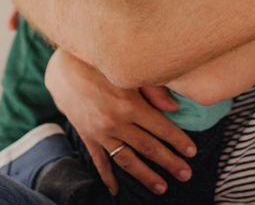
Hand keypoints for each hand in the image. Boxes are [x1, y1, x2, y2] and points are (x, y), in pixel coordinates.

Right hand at [45, 49, 195, 195]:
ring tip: (162, 187)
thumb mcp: (128, 71)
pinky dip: (108, 177)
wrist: (62, 69)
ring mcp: (99, 132)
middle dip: (169, 162)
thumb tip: (174, 108)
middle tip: (186, 175)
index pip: (161, 128)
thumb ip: (153, 89)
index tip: (192, 152)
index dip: (178, 141)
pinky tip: (116, 190)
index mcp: (128, 103)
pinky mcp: (87, 136)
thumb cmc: (100, 64)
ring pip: (127, 160)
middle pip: (148, 147)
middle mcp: (115, 121)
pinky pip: (99, 161)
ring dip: (145, 176)